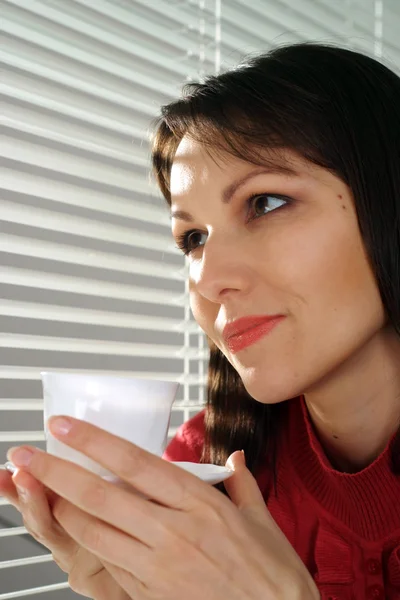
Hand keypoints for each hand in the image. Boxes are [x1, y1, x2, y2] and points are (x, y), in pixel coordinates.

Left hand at [7, 417, 319, 599]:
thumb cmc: (272, 571)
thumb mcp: (262, 517)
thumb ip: (239, 481)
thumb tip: (235, 457)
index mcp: (200, 503)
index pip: (135, 463)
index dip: (94, 441)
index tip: (64, 425)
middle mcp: (174, 532)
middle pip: (101, 496)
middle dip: (56, 472)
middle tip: (26, 454)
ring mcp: (159, 567)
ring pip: (94, 532)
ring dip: (61, 509)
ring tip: (40, 489)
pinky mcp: (151, 595)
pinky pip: (109, 564)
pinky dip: (88, 542)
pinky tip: (77, 527)